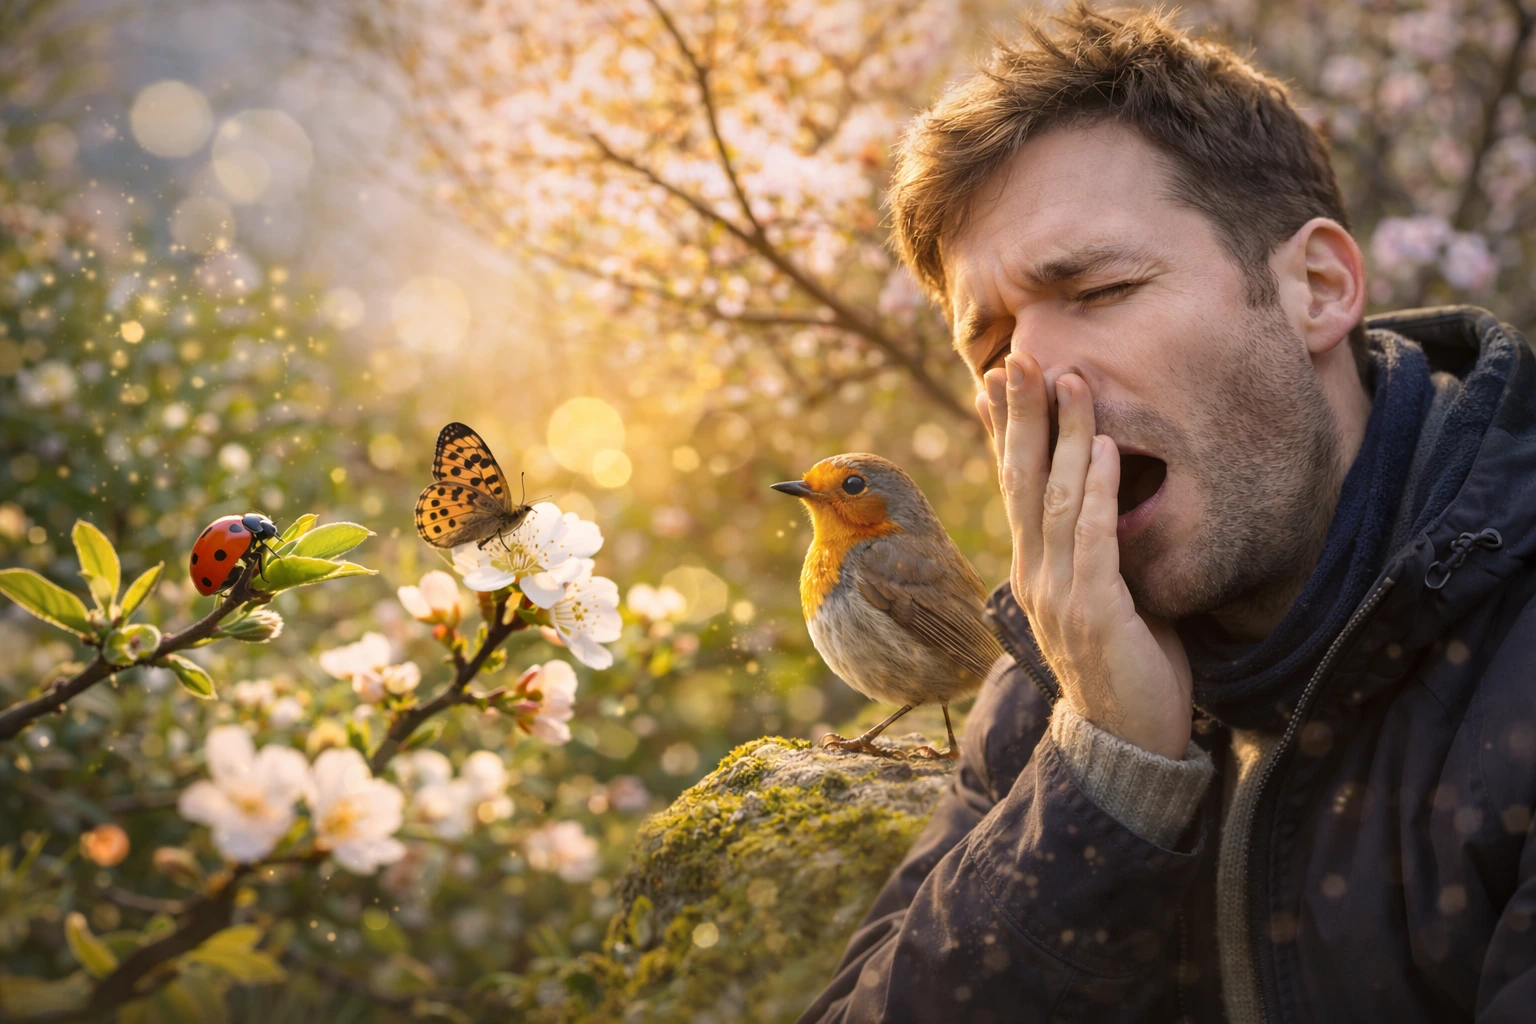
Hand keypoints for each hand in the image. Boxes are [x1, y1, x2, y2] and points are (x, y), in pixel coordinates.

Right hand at [979, 353, 1192, 759]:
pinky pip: (1094, 537)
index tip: (996, 379)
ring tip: (1069, 379)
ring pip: (1055, 497)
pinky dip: (1098, 488)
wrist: (1127, 743)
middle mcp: (1034, 574)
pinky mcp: (1093, 610)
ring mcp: (1058, 593)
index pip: (1013, 486)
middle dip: (1020, 415)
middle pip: (1020, 480)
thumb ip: (1095, 552)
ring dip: (1064, 434)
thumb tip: (1106, 502)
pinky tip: (1105, 445)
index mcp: (1032, 569)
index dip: (1004, 431)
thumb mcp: (1102, 597)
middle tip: (1016, 357)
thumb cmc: (1125, 666)